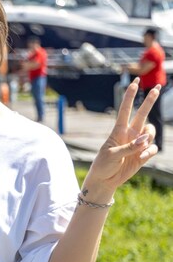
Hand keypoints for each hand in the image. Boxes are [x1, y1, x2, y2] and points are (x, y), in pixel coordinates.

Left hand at [83, 78, 158, 200]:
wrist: (106, 179)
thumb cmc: (104, 165)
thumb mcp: (112, 155)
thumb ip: (129, 147)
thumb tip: (145, 139)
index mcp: (118, 131)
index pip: (125, 110)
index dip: (129, 96)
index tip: (134, 82)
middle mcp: (130, 134)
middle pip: (142, 113)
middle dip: (149, 100)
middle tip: (157, 86)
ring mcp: (138, 143)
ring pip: (151, 131)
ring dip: (149, 137)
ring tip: (139, 148)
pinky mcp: (143, 153)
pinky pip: (152, 148)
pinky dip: (149, 152)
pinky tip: (141, 157)